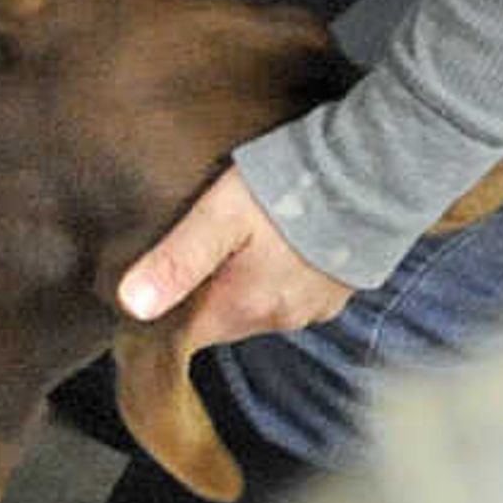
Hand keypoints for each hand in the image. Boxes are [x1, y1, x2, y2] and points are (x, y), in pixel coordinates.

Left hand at [118, 166, 356, 351]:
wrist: (371, 168)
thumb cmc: (287, 187)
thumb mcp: (219, 216)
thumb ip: (176, 261)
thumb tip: (131, 306)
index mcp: (246, 307)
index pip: (188, 334)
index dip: (165, 312)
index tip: (152, 282)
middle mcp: (281, 318)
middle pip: (222, 319)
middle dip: (203, 294)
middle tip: (190, 250)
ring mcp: (314, 307)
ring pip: (257, 306)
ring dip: (241, 284)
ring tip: (232, 243)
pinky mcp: (337, 290)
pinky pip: (292, 294)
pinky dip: (277, 276)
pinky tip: (274, 243)